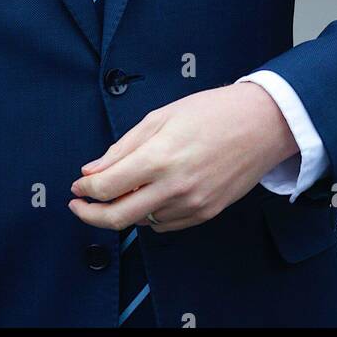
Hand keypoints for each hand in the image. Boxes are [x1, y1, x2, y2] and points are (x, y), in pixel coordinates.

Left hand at [69, 83, 299, 232]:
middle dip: (90, 215)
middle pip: (118, 217)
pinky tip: (148, 197)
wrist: (260, 125)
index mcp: (159, 157)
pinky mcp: (205, 214)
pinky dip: (149, 215)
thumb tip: (91, 172)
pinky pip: (165, 224)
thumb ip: (122, 148)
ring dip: (123, 212)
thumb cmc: (211, 112)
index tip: (76, 187)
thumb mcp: (160, 117)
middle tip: (78, 206)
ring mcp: (192, 204)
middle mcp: (174, 186)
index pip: (107, 187)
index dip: (84, 190)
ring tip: (119, 192)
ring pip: (142, 222)